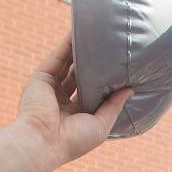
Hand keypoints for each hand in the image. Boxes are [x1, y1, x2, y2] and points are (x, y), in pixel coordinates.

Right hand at [0, 34, 131, 171]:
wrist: (43, 141)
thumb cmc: (74, 140)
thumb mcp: (101, 125)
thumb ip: (114, 106)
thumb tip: (130, 90)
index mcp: (76, 115)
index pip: (92, 94)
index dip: (104, 82)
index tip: (119, 70)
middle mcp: (63, 101)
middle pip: (80, 76)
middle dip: (93, 63)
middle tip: (109, 48)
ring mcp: (51, 88)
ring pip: (68, 64)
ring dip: (80, 49)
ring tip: (96, 34)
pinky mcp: (42, 77)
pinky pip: (58, 57)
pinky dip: (67, 44)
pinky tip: (79, 31)